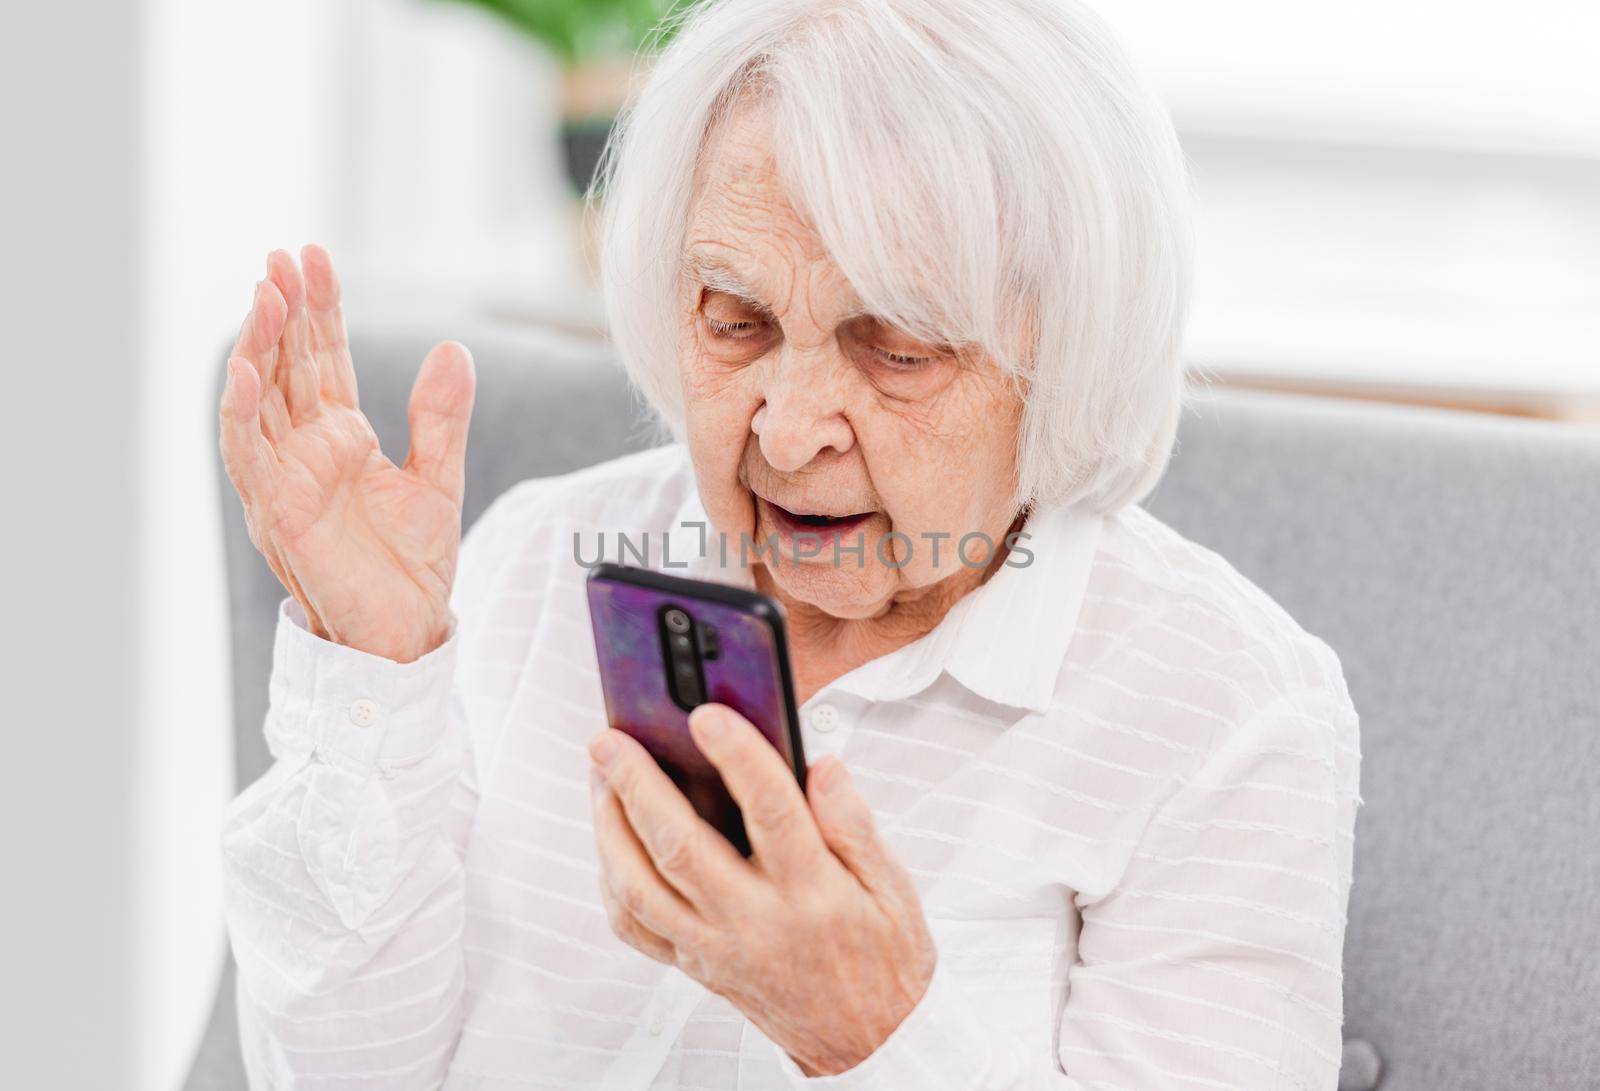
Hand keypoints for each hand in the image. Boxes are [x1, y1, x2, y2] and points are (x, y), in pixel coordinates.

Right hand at [216, 246, 475, 661]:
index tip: (314, 256)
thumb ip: (441, 416)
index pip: (321, 357)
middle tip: (283, 257)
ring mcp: (284, 478)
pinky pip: (248, 455)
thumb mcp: (439, 478)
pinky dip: (242, 412)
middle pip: (285, 365)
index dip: (317, 308)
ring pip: (257, 399)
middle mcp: (303, 449)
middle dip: (283, 311)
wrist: (408, 630)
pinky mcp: (275, 511)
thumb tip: (454, 347)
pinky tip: (245, 370)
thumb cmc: (413, 563)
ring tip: (265, 294)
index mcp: (340, 436)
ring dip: (256, 347)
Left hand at [586, 704, 936, 1076]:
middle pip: (682, 848)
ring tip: (601, 776)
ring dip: (610, 827)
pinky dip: (612, 879)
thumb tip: (822, 766)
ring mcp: (716, 949)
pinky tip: (610, 839)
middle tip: (611, 739)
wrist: (868, 1042)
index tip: (707, 715)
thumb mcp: (893, 888)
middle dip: (638, 786)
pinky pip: (636, 925)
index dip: (739, 757)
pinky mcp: (695, 966)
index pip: (771, 812)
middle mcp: (755, 923)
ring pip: (642, 887)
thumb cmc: (883, 958)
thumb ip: (855, 824)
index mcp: (813, 894)